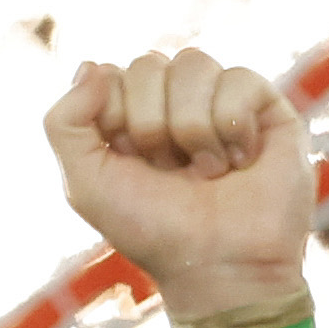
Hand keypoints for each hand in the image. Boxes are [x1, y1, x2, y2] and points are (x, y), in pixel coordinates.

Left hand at [46, 49, 309, 319]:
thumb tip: (91, 64)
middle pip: (148, 63)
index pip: (110, 74)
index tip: (129, 161)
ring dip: (191, 128)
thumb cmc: (151, 228)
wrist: (218, 264)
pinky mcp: (264, 104)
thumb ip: (64, 123)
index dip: (115, 118)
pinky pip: (238, 77)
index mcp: (128, 115)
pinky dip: (231, 128)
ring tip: (206, 171)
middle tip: (169, 170)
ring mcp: (219, 98)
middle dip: (151, 125)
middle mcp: (173, 101)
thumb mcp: (85, 183)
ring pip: (193, 63)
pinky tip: (240, 162)